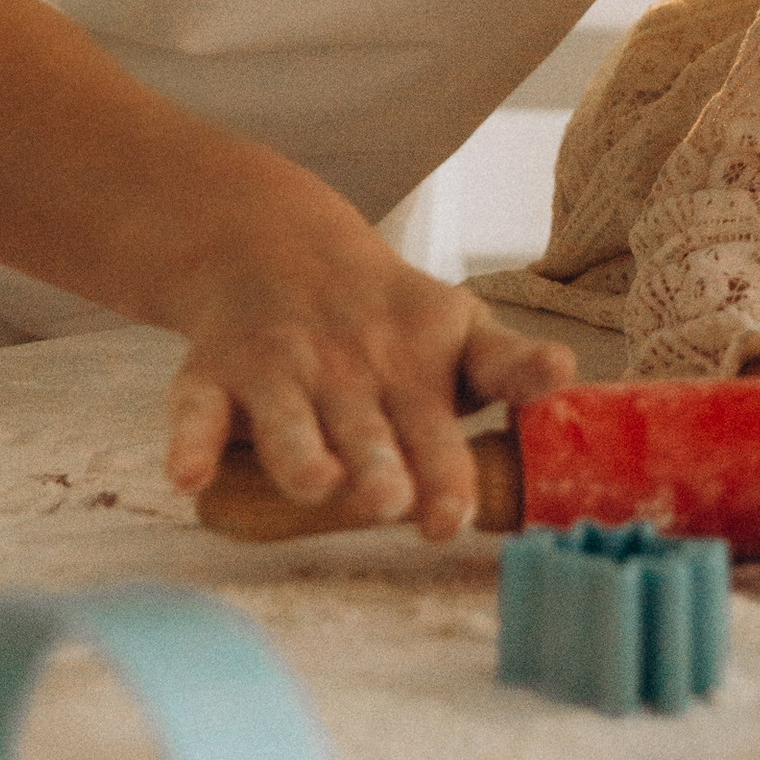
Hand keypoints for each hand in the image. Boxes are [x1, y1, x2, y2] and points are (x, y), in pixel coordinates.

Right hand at [159, 198, 575, 541]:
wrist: (277, 245)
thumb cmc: (388, 318)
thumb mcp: (459, 330)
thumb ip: (508, 365)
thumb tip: (570, 373)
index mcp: (414, 370)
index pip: (440, 423)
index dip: (450, 469)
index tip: (457, 514)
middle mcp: (348, 370)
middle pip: (366, 429)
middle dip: (379, 467)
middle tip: (391, 502)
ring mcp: (279, 371)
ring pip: (287, 421)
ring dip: (300, 455)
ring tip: (316, 486)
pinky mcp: (212, 375)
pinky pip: (196, 412)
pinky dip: (190, 443)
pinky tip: (190, 478)